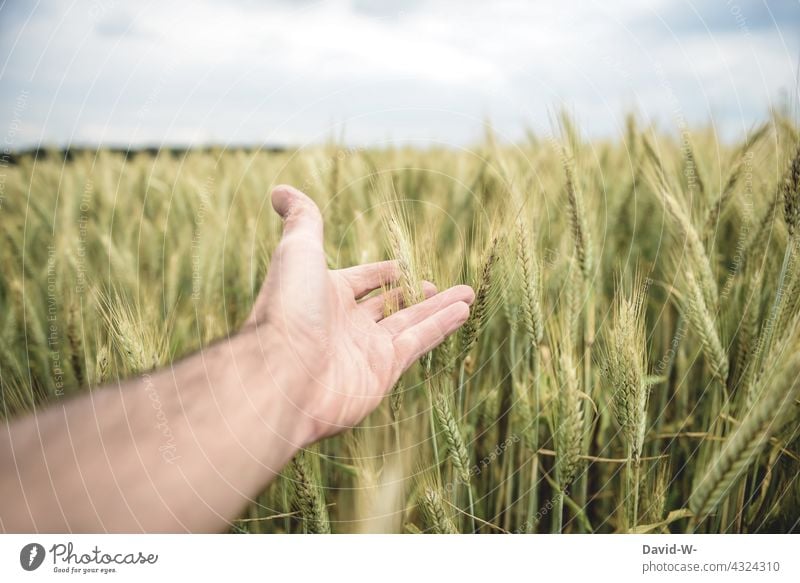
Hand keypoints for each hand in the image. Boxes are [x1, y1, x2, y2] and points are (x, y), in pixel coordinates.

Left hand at [244, 185, 473, 441]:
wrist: (283, 376)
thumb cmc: (288, 309)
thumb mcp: (297, 251)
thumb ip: (302, 219)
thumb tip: (279, 189)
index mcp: (324, 295)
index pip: (360, 281)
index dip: (381, 273)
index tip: (402, 267)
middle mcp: (345, 324)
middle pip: (388, 304)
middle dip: (415, 293)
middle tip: (439, 284)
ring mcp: (364, 350)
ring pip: (410, 323)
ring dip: (439, 308)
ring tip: (468, 295)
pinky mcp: (382, 372)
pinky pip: (418, 343)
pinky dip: (441, 326)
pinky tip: (463, 311)